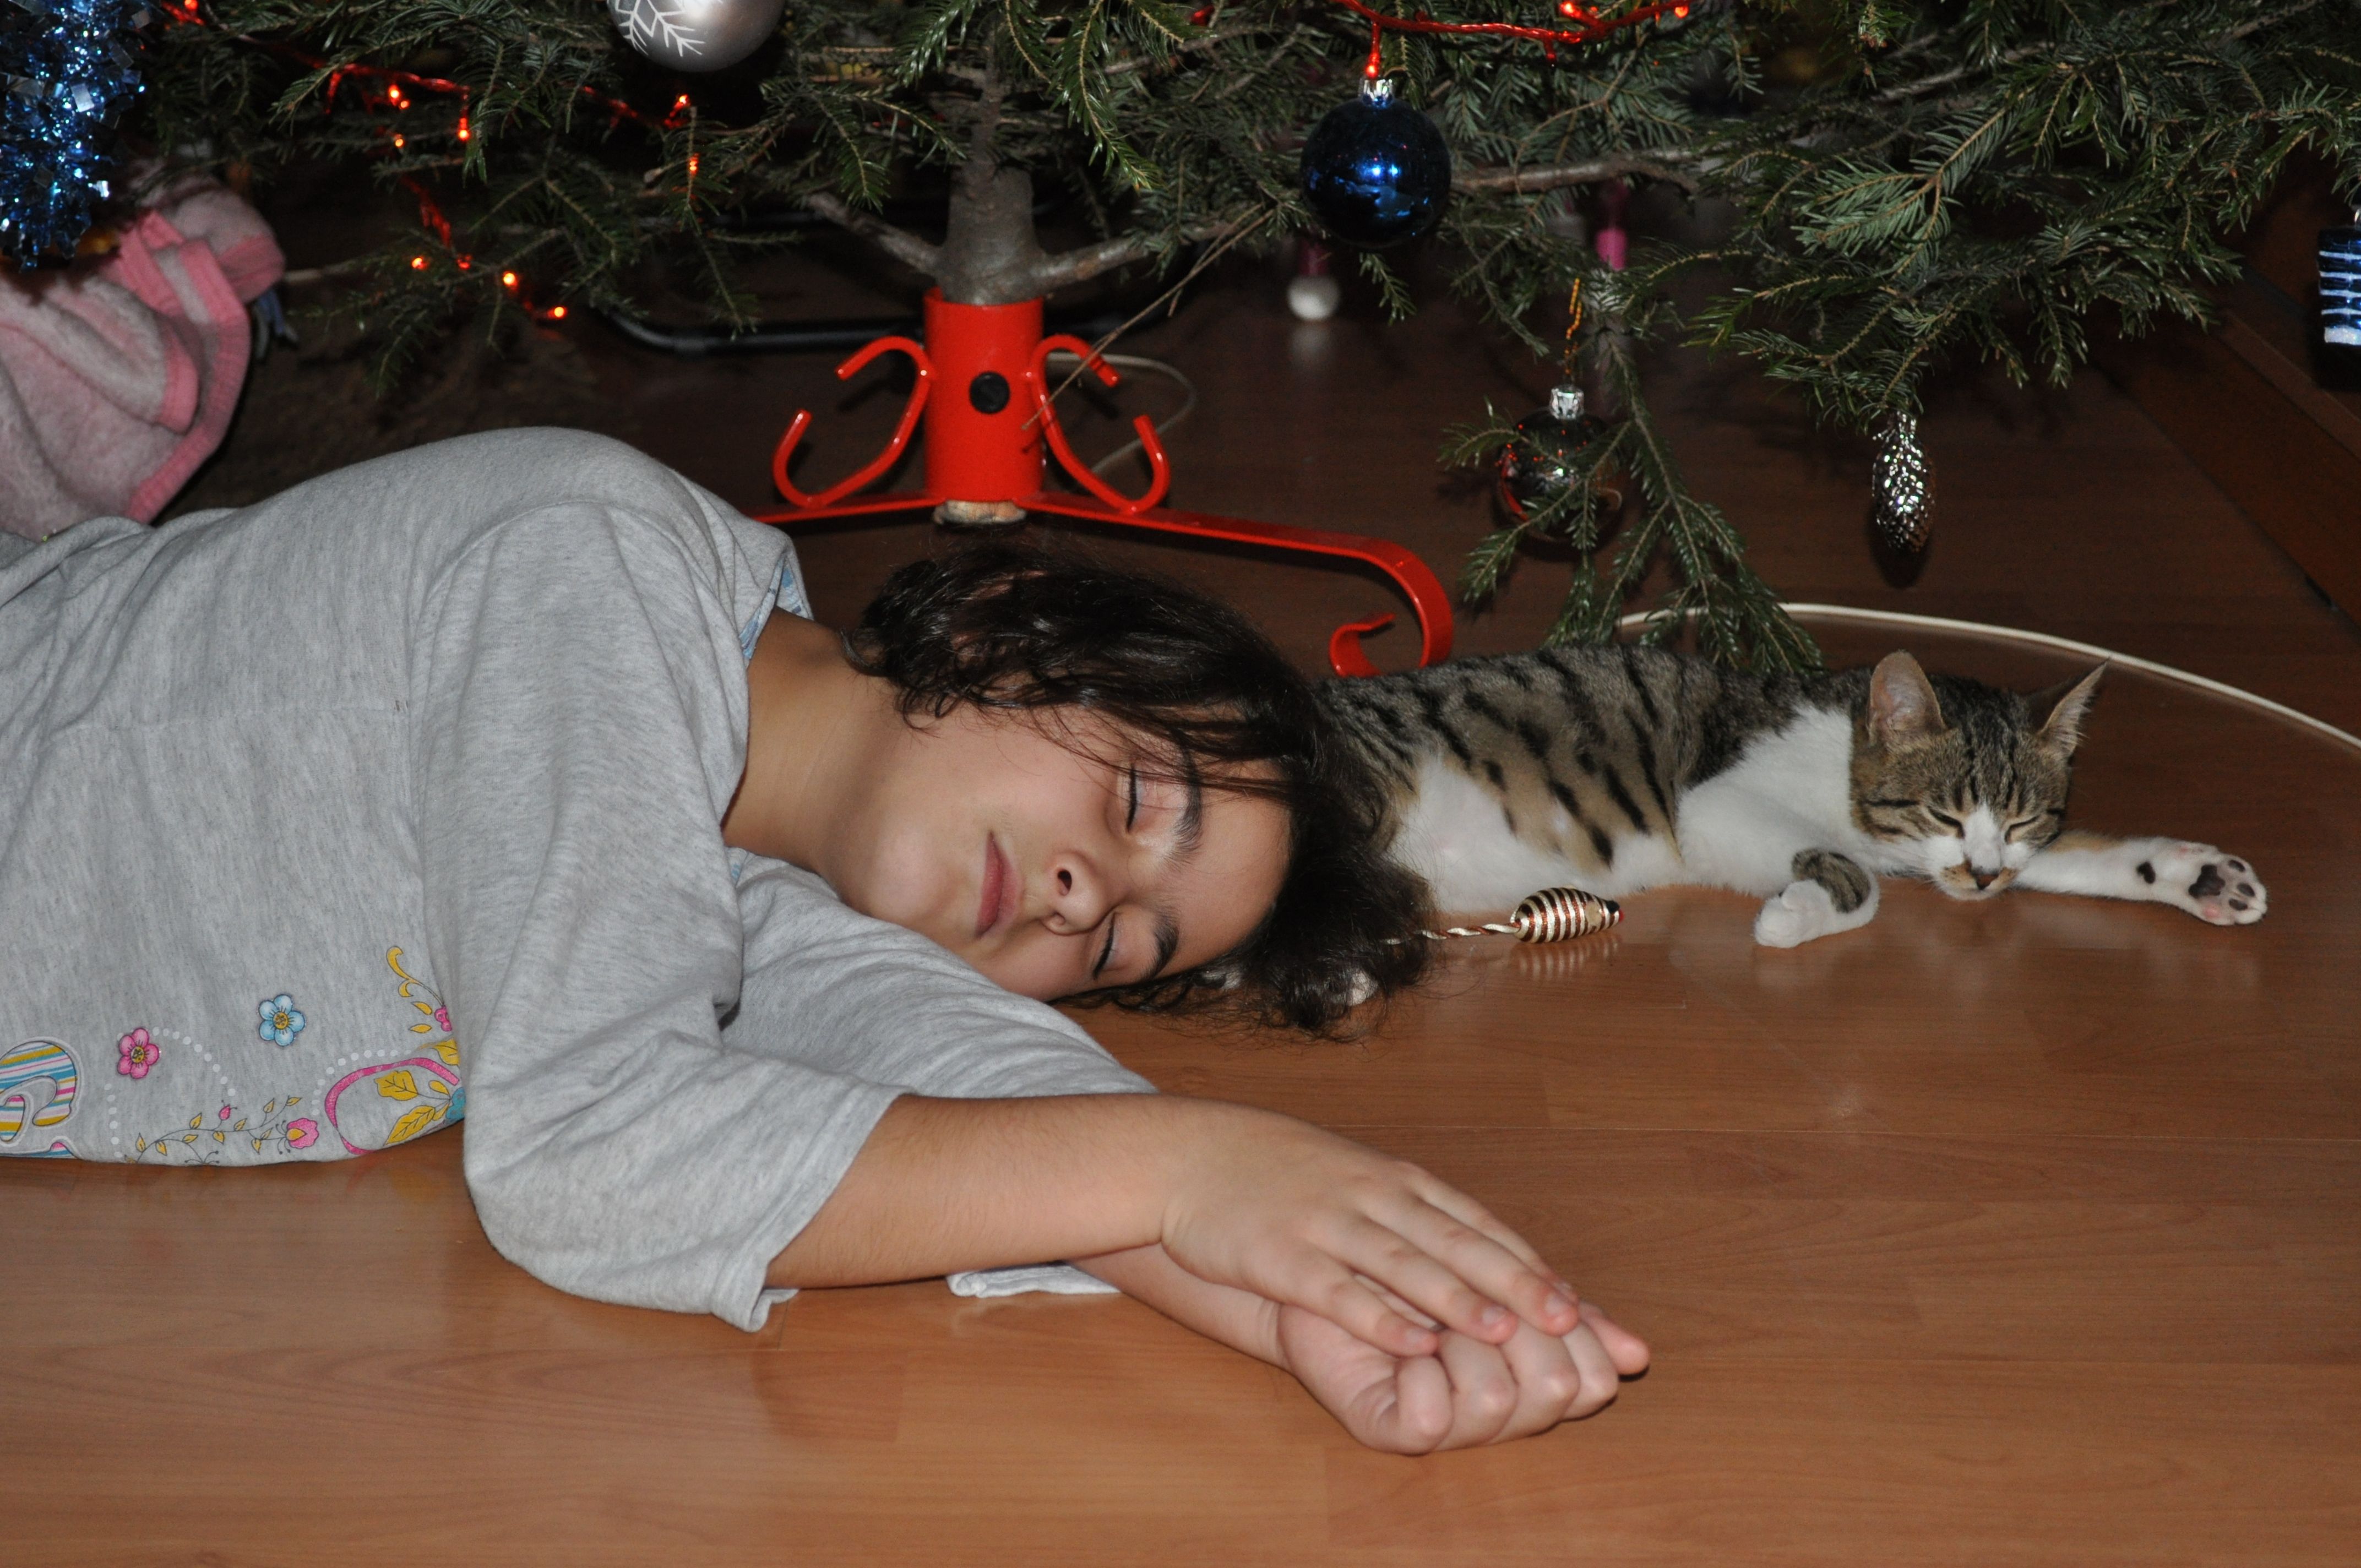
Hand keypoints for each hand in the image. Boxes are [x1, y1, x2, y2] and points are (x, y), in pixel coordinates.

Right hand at [1156, 1102, 1583, 1356]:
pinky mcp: (1283, 1253)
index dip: (1525, 1264)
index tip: (1575, 1305)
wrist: (1193, 1155)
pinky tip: (1413, 1342)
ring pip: (1403, 1263)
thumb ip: (1417, 1216)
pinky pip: (1338, 1288)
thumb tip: (1482, 1261)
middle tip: (1565, 1321)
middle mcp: (1372, 1197)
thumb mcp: (1359, 1180)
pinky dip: (1378, 1316)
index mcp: (1396, 1181)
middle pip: (1454, 1241)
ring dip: (1457, 1298)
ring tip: (1505, 1331)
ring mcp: (1327, 1223)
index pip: (1475, 1224)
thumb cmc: (1286, 1175)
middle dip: (1513, 1283)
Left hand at [1274, 1298, 1649, 1453]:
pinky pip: (1433, 1416)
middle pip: (1556, 1386)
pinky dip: (1420, 1364)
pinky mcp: (1390, 1432)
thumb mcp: (1495, 1279)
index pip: (1594, 1379)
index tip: (1536, 1293)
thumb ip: (1563, 1313)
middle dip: (1520, 1324)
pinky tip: (1402, 1342)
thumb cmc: (1408, 1269)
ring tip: (1435, 1318)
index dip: (1574, 1328)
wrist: (1322, 1262)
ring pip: (1496, 1397)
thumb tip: (1637, 1351)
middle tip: (1478, 1300)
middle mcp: (1495, 1417)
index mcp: (1528, 1380)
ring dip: (1465, 1339)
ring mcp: (1444, 1430)